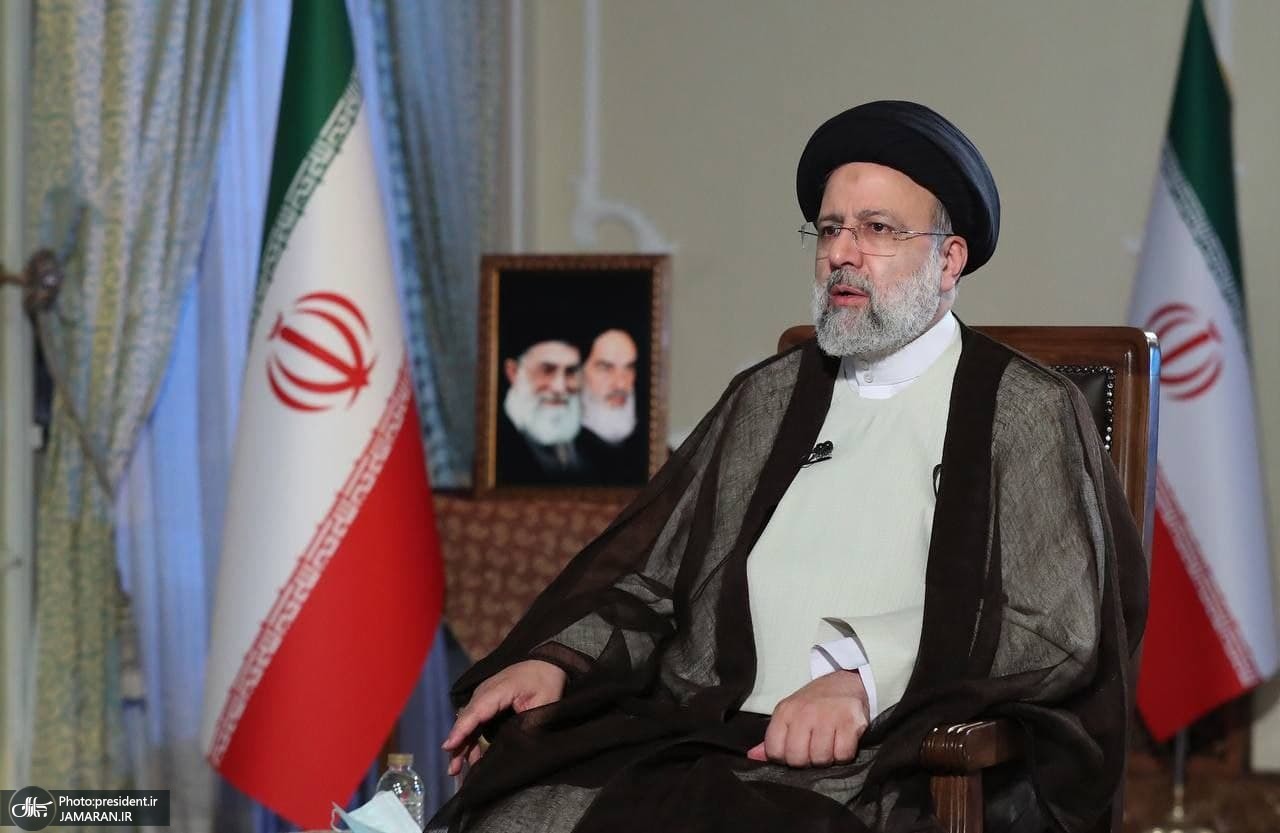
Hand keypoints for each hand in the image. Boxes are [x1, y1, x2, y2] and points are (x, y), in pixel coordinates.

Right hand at [442, 659, 566, 776]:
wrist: (546, 663)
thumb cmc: (546, 682)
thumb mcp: (544, 703)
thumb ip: (529, 723)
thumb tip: (515, 747)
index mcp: (500, 689)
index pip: (476, 711)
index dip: (462, 730)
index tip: (449, 746)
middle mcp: (485, 692)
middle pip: (467, 720)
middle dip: (458, 745)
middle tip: (452, 771)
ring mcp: (483, 697)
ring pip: (468, 723)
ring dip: (462, 745)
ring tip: (456, 770)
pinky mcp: (486, 703)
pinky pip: (474, 721)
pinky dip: (470, 738)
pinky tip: (470, 758)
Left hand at [745, 670, 868, 767]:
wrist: (846, 682)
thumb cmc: (815, 703)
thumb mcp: (790, 715)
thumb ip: (773, 738)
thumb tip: (753, 756)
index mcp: (785, 711)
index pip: (774, 751)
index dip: (784, 758)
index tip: (795, 751)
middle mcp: (804, 712)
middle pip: (797, 758)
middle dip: (806, 761)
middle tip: (814, 750)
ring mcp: (828, 716)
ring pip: (821, 759)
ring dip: (827, 758)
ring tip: (829, 744)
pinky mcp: (850, 722)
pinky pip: (843, 755)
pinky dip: (844, 755)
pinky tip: (842, 741)